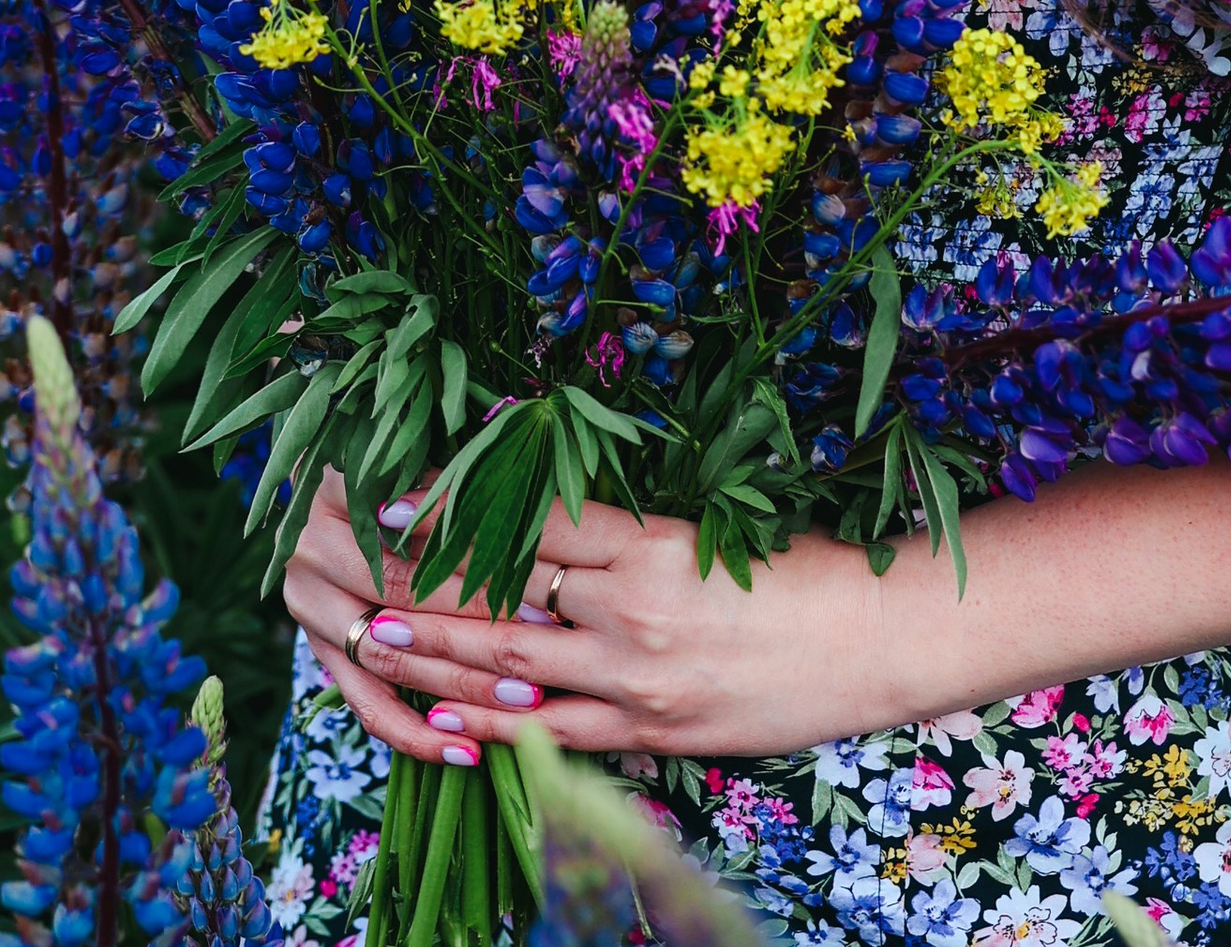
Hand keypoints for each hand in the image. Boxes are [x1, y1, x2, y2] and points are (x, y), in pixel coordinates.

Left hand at [281, 467, 910, 765]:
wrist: (874, 638)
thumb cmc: (801, 567)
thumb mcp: (712, 526)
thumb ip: (626, 526)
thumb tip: (548, 507)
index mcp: (646, 542)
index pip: (525, 523)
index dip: (453, 510)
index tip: (395, 496)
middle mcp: (629, 611)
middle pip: (500, 594)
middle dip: (420, 584)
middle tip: (356, 569)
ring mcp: (637, 680)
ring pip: (511, 667)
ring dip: (435, 654)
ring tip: (374, 637)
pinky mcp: (653, 733)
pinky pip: (556, 733)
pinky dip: (497, 726)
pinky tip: (450, 719)